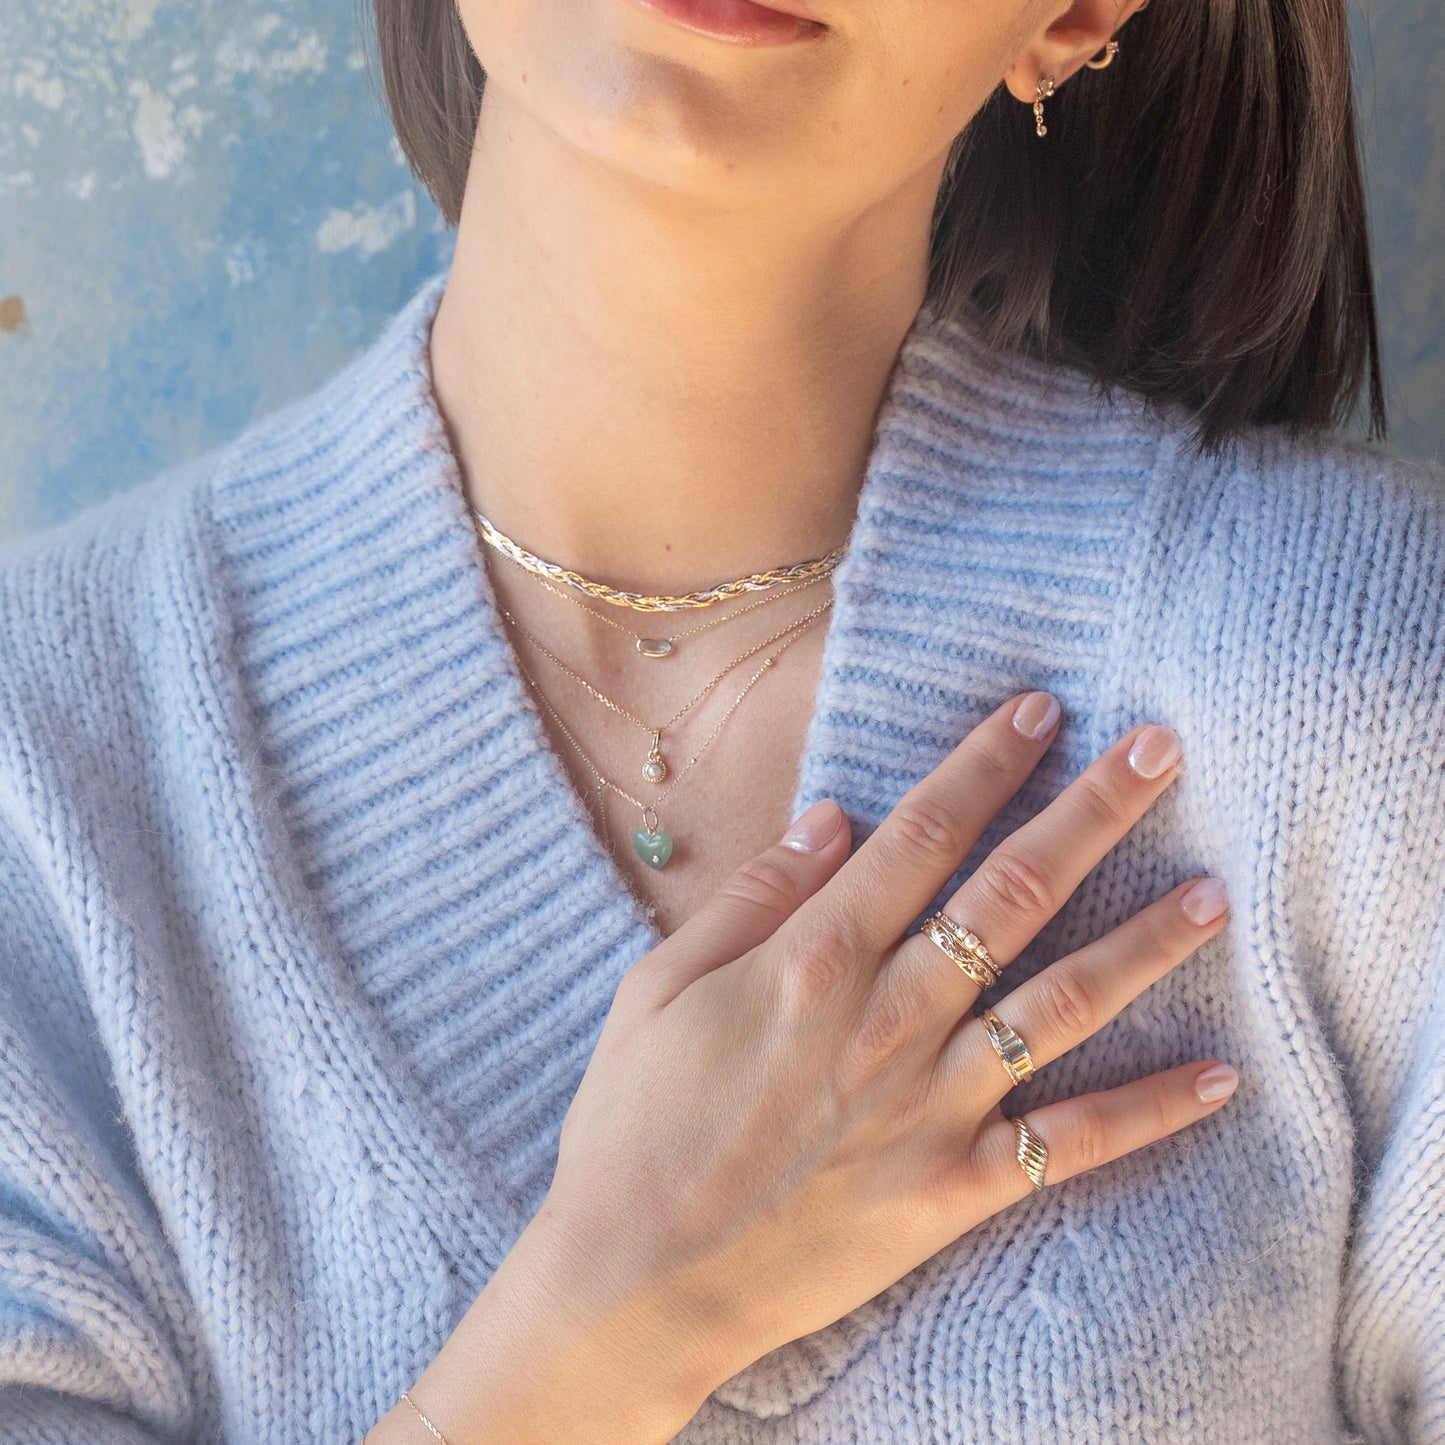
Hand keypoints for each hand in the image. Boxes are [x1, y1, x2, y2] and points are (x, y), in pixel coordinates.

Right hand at [532, 692, 1233, 1399]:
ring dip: (1144, 944)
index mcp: (815, 958)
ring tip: (1217, 893)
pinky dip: (1148, 1113)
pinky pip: (1068, 1147)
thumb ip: (752, 898)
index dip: (985, 764)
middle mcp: (889, 1018)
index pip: (922, 834)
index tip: (1039, 711)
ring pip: (1061, 1003)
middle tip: (1161, 748)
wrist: (636, 1279)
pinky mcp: (951, 1189)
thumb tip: (832, 817)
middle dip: (1090, 812)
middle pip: (1011, 894)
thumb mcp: (659, 986)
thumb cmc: (635, 1122)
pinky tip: (1218, 1078)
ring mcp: (930, 1106)